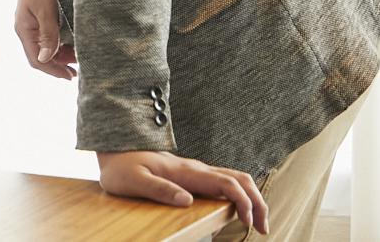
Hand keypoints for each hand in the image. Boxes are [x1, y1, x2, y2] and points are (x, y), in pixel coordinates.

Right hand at [14, 0, 76, 78]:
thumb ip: (47, 36)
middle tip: (76, 71)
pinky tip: (72, 46)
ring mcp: (34, 25)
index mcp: (24, 30)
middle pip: (41, 55)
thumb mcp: (45, 12)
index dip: (52, 70)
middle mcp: (27, 30)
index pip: (36, 59)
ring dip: (61, 56)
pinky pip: (49, 38)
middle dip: (58, 64)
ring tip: (77, 58)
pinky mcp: (41, 19)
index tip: (69, 76)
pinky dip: (61, 45)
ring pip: (46, 48)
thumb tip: (45, 59)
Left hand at [97, 150, 267, 233]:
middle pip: (240, 179)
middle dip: (258, 202)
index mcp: (186, 172)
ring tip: (256, 223)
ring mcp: (196, 171)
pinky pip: (224, 183)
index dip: (243, 203)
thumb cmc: (121, 167)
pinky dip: (239, 196)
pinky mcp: (193, 175)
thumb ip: (159, 189)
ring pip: (235, 179)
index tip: (249, 224)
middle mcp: (196, 169)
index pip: (226, 183)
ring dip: (251, 198)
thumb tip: (187, 200)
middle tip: (264, 229)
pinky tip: (238, 211)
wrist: (115, 149)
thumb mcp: (133, 180)